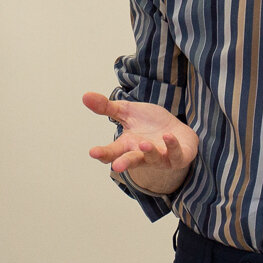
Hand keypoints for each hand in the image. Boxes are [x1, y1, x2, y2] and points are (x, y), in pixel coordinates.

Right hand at [83, 92, 197, 194]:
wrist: (177, 130)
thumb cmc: (150, 124)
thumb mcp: (127, 111)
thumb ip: (107, 107)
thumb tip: (85, 96)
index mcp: (127, 145)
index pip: (113, 152)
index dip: (103, 153)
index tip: (93, 152)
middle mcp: (142, 154)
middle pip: (131, 160)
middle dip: (124, 163)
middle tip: (116, 166)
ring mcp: (160, 158)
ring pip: (153, 159)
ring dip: (149, 152)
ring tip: (144, 144)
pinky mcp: (178, 157)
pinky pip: (175, 154)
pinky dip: (172, 146)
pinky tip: (168, 136)